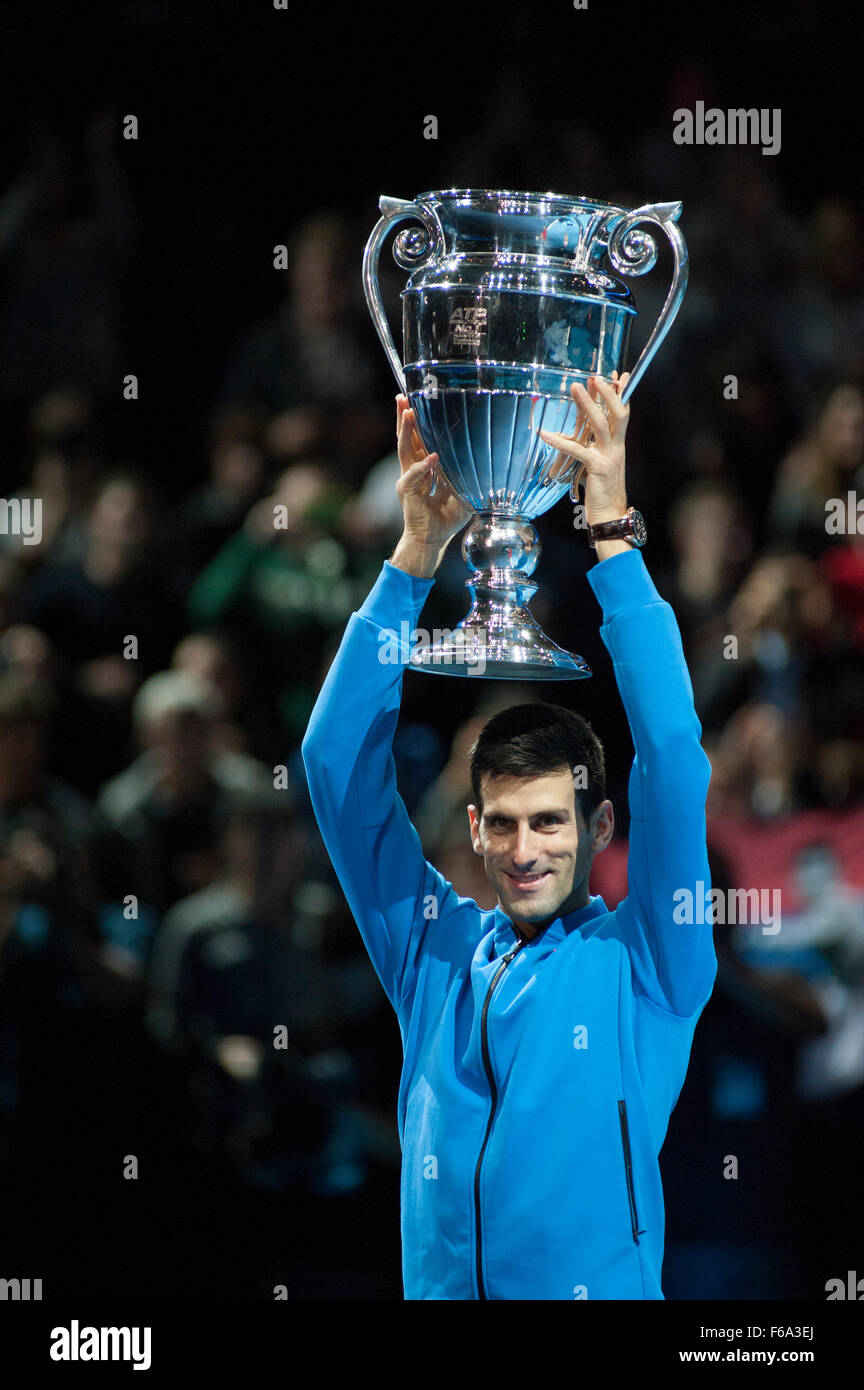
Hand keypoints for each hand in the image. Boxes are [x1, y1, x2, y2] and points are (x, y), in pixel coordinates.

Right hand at [390, 395, 471, 577]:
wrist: (433, 538)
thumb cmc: (447, 516)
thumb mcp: (463, 489)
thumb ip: (467, 473)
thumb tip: (486, 457)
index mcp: (426, 465)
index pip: (420, 437)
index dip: (420, 420)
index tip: (420, 400)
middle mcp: (414, 468)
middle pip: (407, 436)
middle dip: (405, 415)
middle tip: (403, 396)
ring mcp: (408, 477)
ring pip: (404, 447)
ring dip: (406, 429)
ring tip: (409, 412)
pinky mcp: (406, 490)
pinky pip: (414, 475)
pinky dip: (424, 466)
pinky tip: (433, 457)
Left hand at [539, 371, 629, 526]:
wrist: (610, 515)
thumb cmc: (602, 491)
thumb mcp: (601, 464)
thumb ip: (595, 448)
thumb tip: (583, 436)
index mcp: (618, 445)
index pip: (624, 413)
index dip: (622, 394)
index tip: (619, 375)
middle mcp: (617, 448)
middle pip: (617, 413)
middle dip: (607, 393)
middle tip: (594, 376)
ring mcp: (609, 457)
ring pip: (601, 425)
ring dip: (588, 405)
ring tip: (575, 388)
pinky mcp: (597, 469)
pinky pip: (577, 451)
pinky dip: (560, 441)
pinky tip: (545, 434)